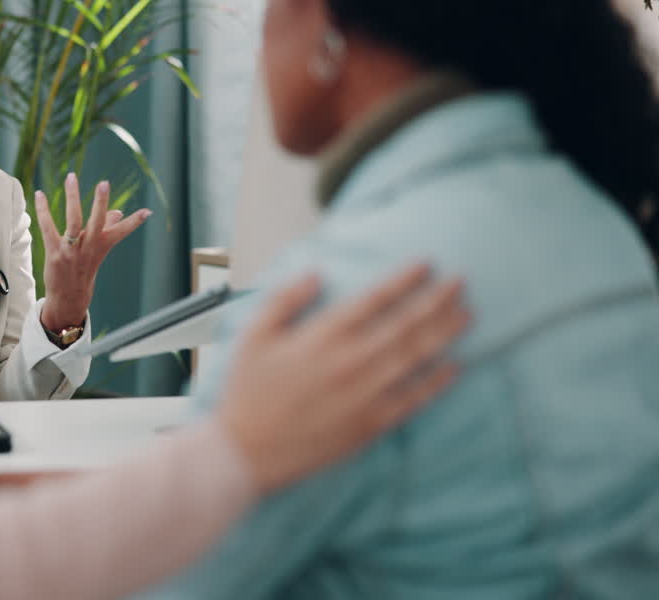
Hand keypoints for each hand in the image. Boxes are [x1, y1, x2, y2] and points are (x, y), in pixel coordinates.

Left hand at [34, 173, 150, 331]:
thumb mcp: (98, 250)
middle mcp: (88, 247)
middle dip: (101, 203)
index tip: (147, 211)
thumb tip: (118, 212)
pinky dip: (43, 211)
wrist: (69, 297)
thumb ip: (108, 229)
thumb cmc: (85, 269)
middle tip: (104, 183)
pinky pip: (48, 228)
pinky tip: (39, 194)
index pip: (122, 232)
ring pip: (73, 220)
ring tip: (72, 177)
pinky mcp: (54, 252)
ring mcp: (71, 250)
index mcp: (102, 245)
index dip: (135, 222)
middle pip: (96, 222)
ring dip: (72, 198)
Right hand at [218, 263, 468, 493]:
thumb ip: (285, 299)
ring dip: (445, 333)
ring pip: (416, 356)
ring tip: (467, 314)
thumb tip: (316, 274)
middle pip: (406, 323)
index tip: (426, 264)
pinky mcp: (372, 423)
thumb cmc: (248, 391)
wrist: (248, 451)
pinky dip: (437, 381)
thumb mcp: (253, 336)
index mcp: (323, 336)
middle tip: (461, 281)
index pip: (375, 299)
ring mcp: (366, 394)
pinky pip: (414, 398)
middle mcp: (352, 361)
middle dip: (437, 299)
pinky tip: (455, 366)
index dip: (404, 279)